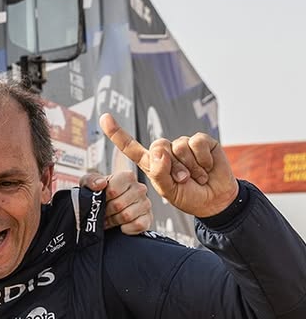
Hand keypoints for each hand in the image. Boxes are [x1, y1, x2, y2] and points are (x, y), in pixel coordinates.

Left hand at [79, 169, 151, 234]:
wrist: (104, 207)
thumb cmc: (99, 193)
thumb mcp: (88, 183)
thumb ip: (91, 180)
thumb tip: (100, 184)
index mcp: (127, 176)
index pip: (112, 191)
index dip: (102, 200)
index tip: (99, 202)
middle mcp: (139, 188)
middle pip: (118, 205)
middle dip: (106, 212)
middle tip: (102, 213)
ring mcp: (145, 203)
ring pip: (126, 216)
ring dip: (113, 221)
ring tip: (108, 219)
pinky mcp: (148, 218)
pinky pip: (138, 225)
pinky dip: (126, 228)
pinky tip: (120, 225)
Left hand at [100, 112, 239, 217]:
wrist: (214, 200)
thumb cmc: (188, 196)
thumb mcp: (168, 191)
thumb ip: (160, 173)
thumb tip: (160, 150)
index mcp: (151, 163)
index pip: (130, 147)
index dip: (116, 133)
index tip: (104, 117)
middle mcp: (166, 151)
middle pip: (158, 145)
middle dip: (171, 166)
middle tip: (183, 180)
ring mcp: (183, 145)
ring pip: (179, 146)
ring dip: (190, 166)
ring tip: (196, 176)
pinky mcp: (202, 141)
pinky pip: (197, 142)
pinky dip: (202, 159)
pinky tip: (207, 168)